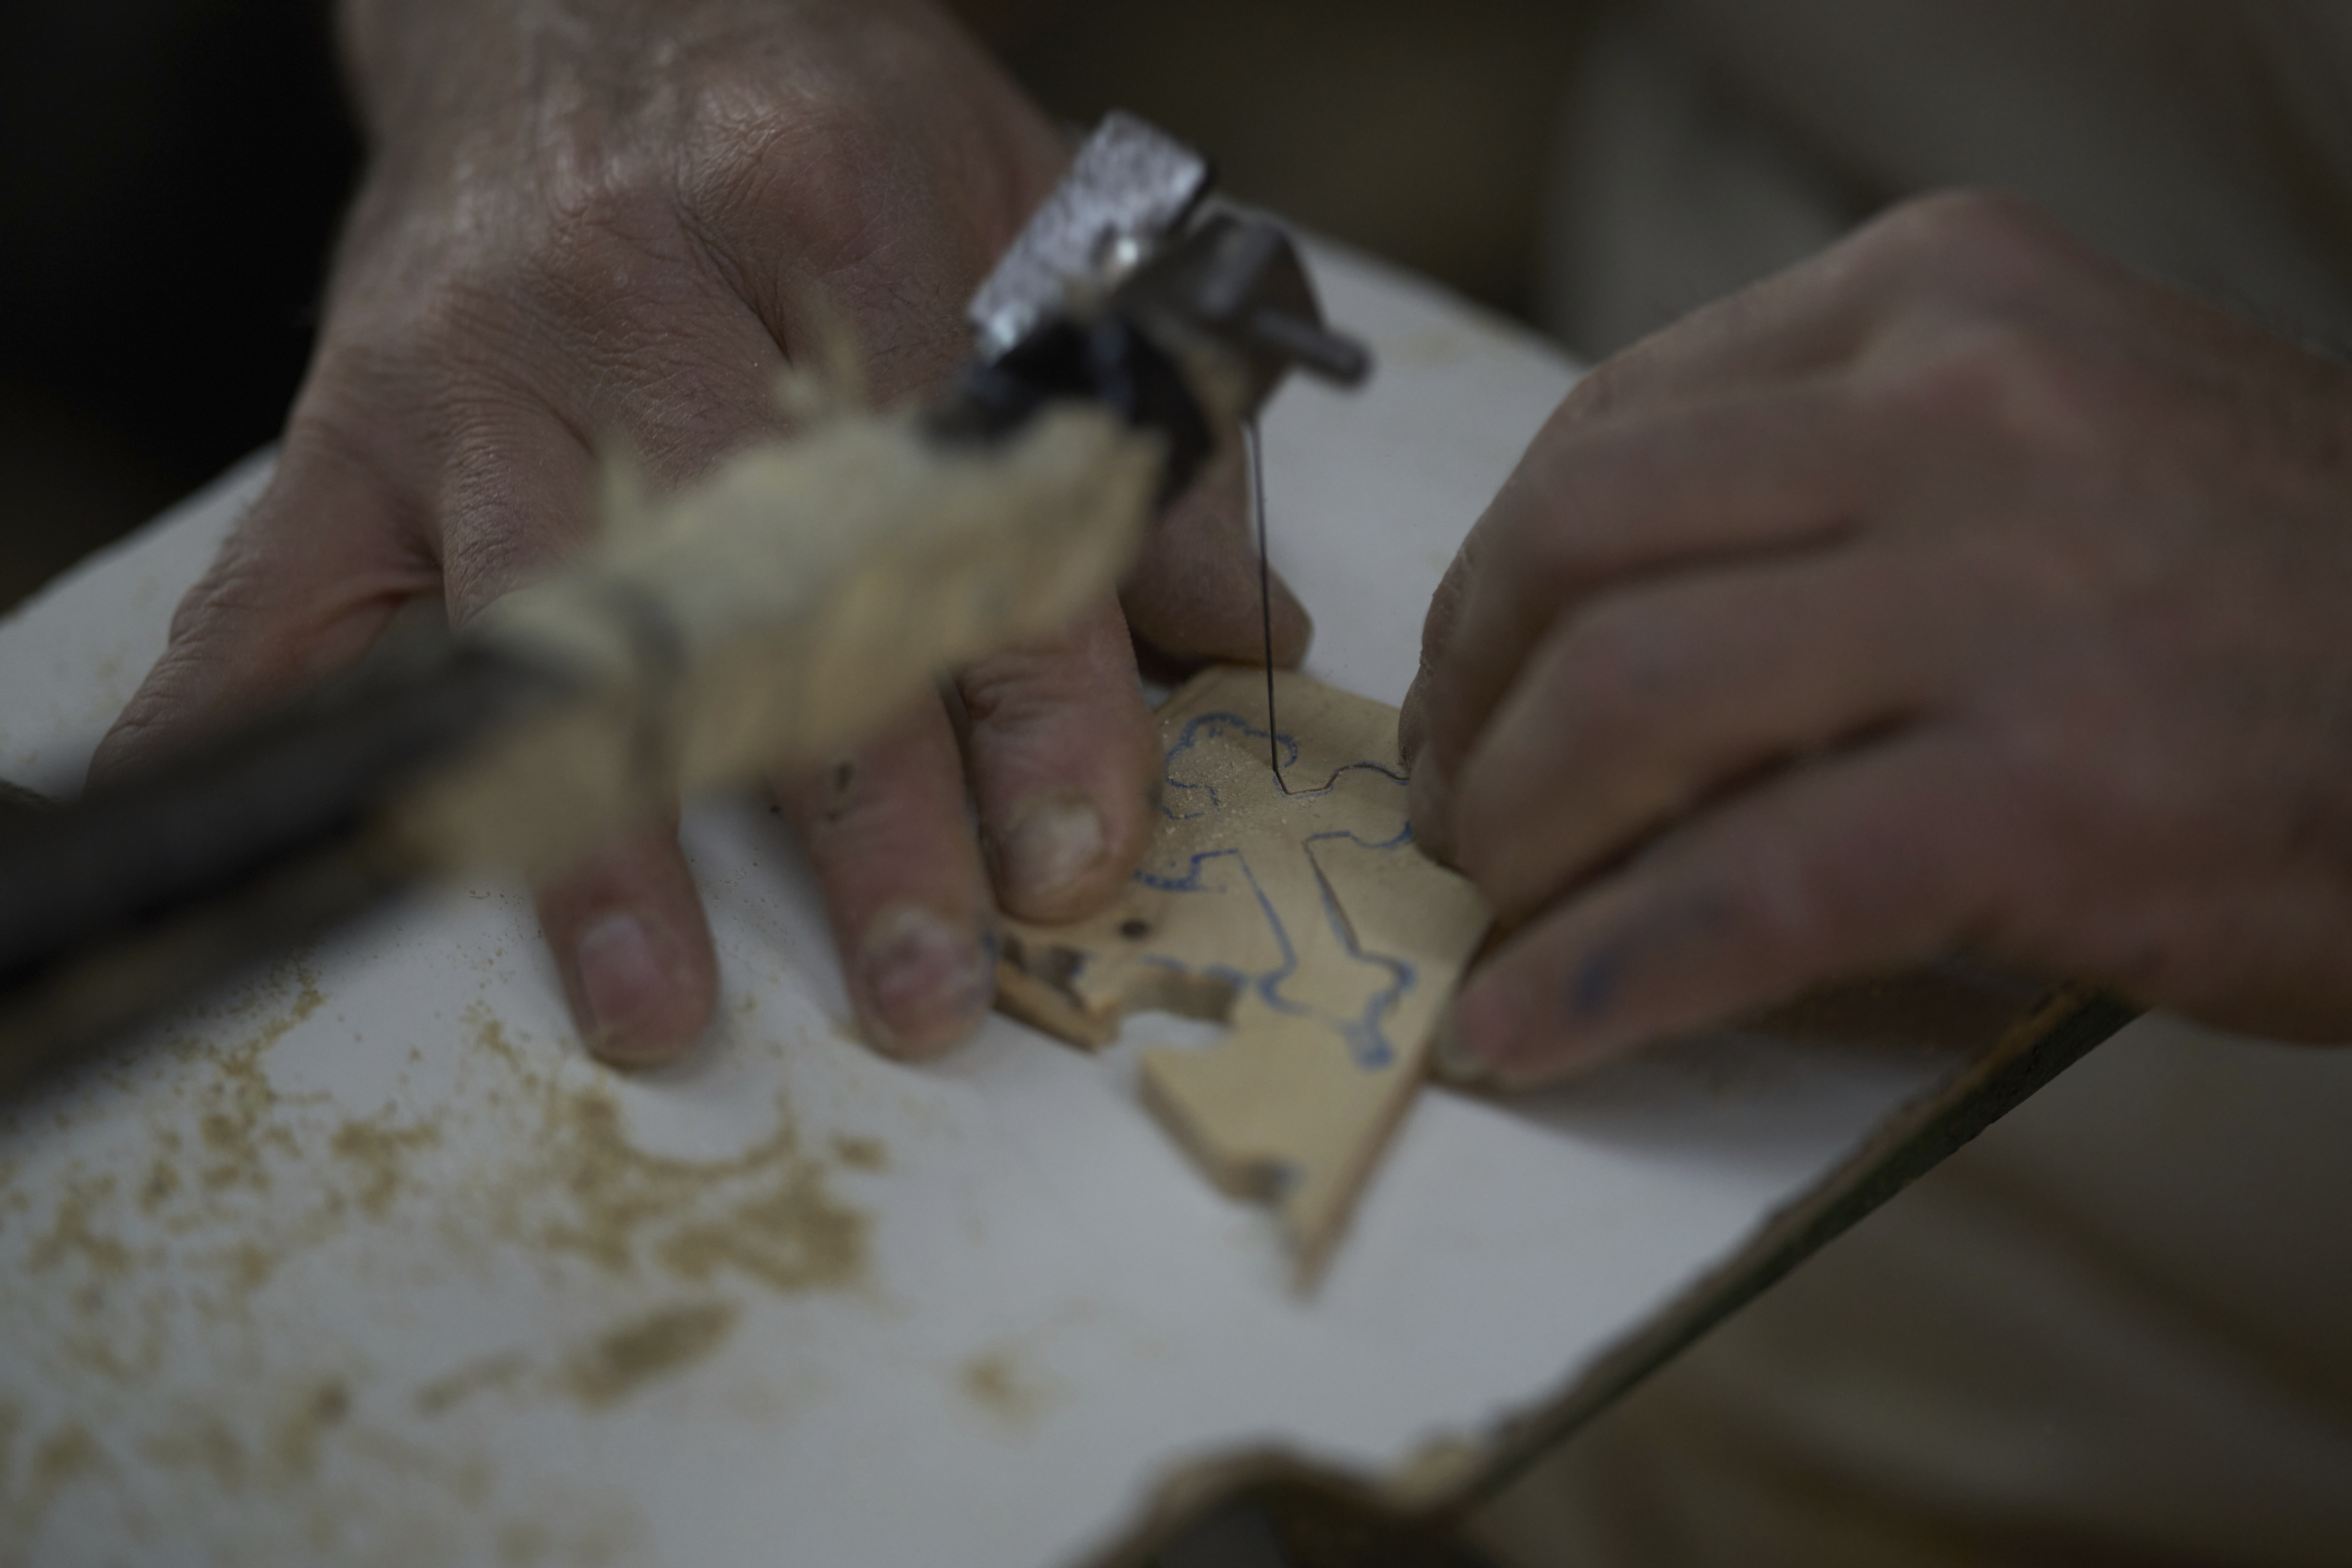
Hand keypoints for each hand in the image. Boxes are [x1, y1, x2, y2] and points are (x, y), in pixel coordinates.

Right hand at [91, 0, 1307, 1065]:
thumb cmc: (825, 122)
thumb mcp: (1025, 212)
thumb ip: (1137, 425)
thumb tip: (1238, 638)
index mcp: (843, 222)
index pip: (967, 510)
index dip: (1032, 706)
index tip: (1070, 862)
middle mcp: (646, 292)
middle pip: (766, 591)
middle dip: (853, 814)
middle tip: (920, 989)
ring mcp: (474, 360)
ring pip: (549, 627)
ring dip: (607, 832)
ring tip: (663, 1002)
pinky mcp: (346, 410)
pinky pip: (284, 593)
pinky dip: (280, 729)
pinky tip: (352, 852)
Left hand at [1403, 192, 2351, 1087]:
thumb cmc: (2266, 584)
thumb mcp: (2044, 439)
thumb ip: (1829, 493)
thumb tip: (1595, 629)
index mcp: (1942, 302)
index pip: (1611, 431)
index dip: (1494, 584)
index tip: (1466, 686)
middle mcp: (1964, 415)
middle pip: (1577, 551)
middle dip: (1472, 704)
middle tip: (1460, 809)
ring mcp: (2009, 602)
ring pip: (1625, 705)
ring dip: (1516, 837)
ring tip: (1497, 913)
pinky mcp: (2047, 795)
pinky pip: (1744, 890)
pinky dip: (1604, 975)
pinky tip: (1531, 1029)